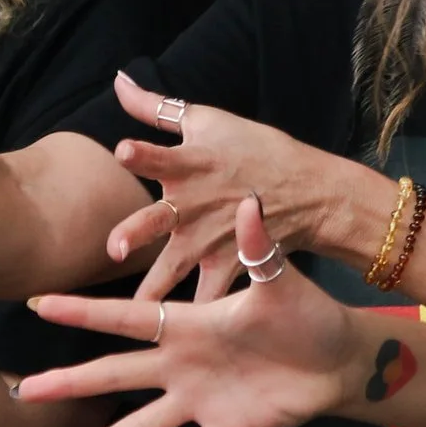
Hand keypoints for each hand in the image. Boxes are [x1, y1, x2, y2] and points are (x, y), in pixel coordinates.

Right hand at [16, 198, 359, 426]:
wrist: (339, 357)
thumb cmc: (307, 314)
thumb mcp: (281, 281)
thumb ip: (258, 249)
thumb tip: (250, 201)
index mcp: (190, 326)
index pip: (127, 318)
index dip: (84, 311)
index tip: (38, 303)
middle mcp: (184, 366)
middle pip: (117, 375)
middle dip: (70, 383)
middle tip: (24, 392)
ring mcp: (201, 403)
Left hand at [103, 73, 355, 303]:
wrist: (309, 189)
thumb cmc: (252, 150)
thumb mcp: (207, 121)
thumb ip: (156, 108)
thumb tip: (118, 80)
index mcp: (190, 164)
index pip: (162, 154)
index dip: (144, 153)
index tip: (123, 150)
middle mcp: (195, 202)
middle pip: (161, 218)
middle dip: (138, 231)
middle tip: (115, 247)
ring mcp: (212, 237)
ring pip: (175, 267)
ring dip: (154, 286)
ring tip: (132, 311)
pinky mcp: (230, 264)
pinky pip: (208, 294)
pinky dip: (197, 317)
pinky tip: (177, 345)